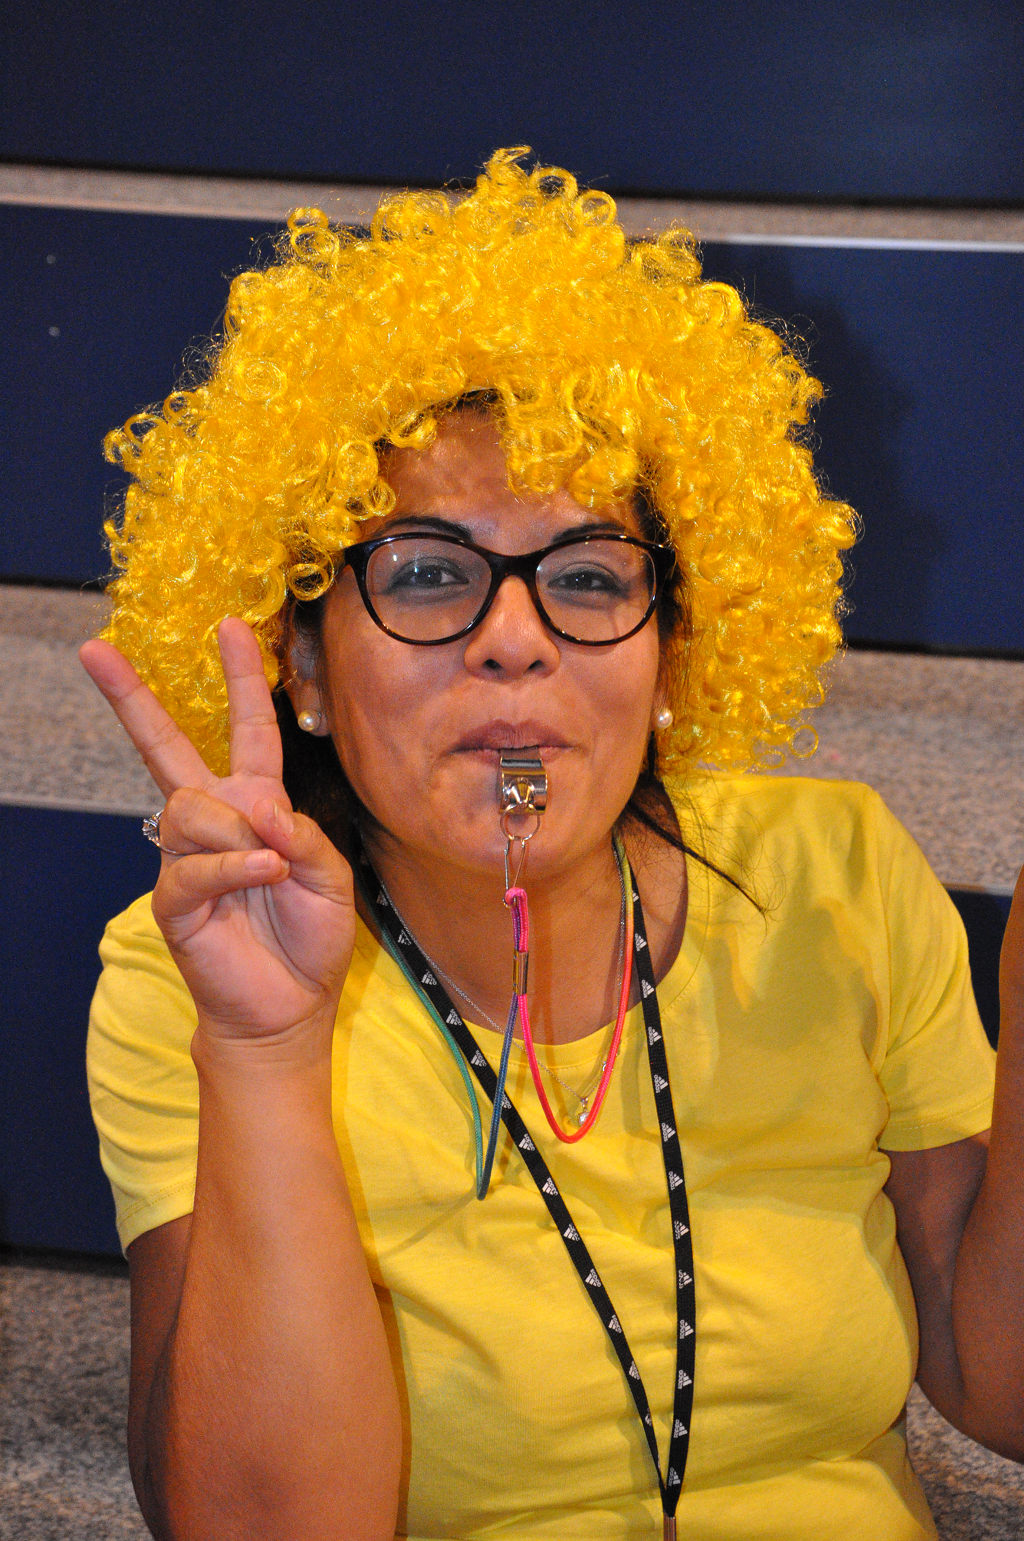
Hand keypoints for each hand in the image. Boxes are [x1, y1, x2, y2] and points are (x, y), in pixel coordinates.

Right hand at [80, 618, 354, 1045]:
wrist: (289, 1007)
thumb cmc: (309, 938)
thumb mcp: (330, 874)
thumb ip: (301, 830)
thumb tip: (258, 808)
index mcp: (255, 805)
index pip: (246, 731)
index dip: (242, 679)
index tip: (231, 626)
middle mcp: (214, 821)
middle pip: (165, 748)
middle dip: (130, 698)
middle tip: (96, 650)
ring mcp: (186, 857)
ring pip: (190, 807)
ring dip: (238, 833)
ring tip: (271, 869)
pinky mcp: (173, 898)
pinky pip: (195, 863)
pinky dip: (236, 867)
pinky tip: (264, 877)